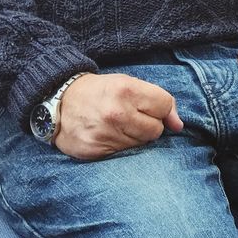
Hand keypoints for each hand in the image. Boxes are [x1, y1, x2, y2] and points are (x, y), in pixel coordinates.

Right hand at [54, 72, 183, 159]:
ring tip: (117, 125)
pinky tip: (107, 134)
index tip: (150, 109)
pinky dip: (120, 145)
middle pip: (156, 129)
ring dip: (134, 136)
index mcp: (126, 90)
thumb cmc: (100, 92)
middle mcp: (117, 113)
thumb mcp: (128, 83)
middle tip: (132, 117)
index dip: (161, 109)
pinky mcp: (96, 150)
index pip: (164, 105)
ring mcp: (106, 134)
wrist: (59, 102)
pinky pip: (123, 153)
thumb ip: (157, 99)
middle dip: (149, 125)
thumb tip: (178, 125)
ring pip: (141, 144)